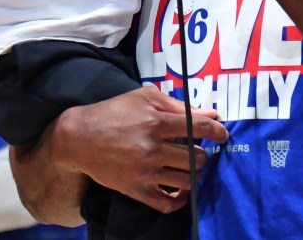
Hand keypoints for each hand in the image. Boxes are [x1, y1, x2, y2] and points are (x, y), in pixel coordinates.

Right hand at [50, 87, 227, 212]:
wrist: (80, 137)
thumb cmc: (114, 112)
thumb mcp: (144, 98)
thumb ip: (178, 106)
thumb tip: (210, 115)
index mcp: (156, 121)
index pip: (199, 129)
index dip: (218, 132)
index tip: (223, 135)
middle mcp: (153, 148)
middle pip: (197, 157)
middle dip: (204, 155)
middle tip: (199, 152)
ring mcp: (145, 171)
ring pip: (187, 180)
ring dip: (194, 175)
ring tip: (190, 168)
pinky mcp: (136, 189)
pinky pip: (167, 203)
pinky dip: (180, 200)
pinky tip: (181, 192)